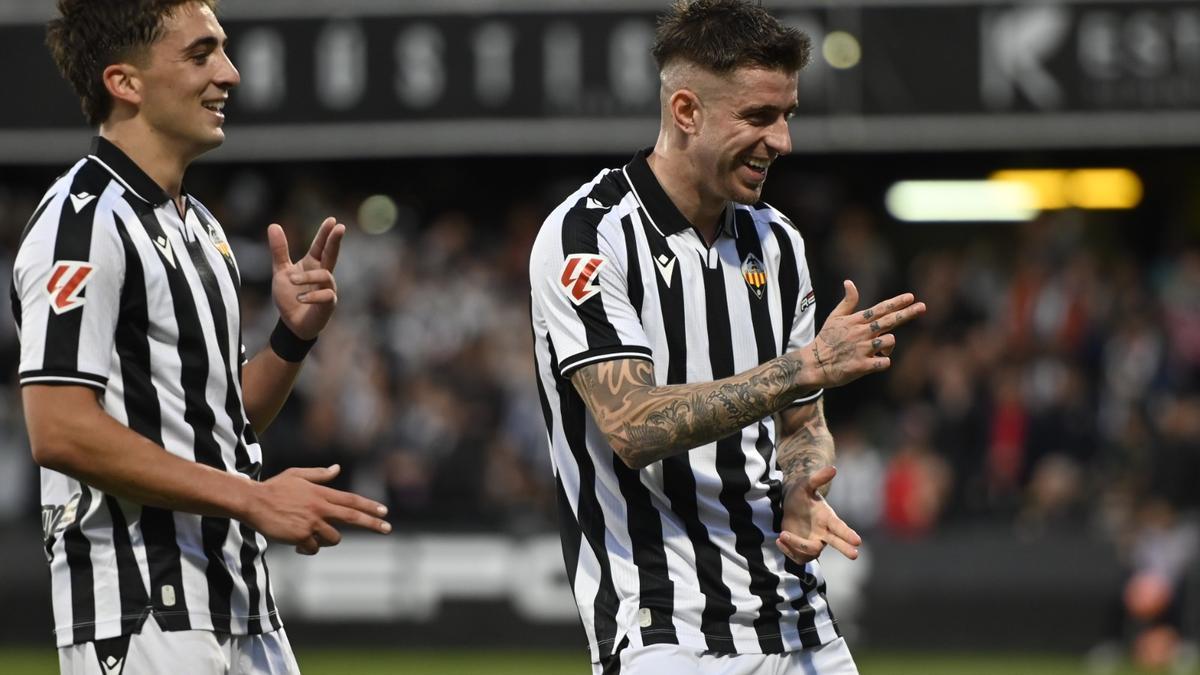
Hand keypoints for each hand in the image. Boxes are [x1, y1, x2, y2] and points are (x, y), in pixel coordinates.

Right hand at [241, 465, 390, 554]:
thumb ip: (319, 475)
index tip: (385, 511)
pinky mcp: (301, 536)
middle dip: (373, 523)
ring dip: (326, 540)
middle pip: (353, 516)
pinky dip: (307, 548)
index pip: (351, 500)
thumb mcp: (297, 475)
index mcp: (321, 493)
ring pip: (333, 538)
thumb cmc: (274, 488)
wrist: (252, 501)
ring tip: (309, 536)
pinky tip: (296, 544)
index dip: (370, 506)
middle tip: (388, 528)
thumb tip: (337, 468)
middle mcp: (320, 507)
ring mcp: (311, 522)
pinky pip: (313, 548)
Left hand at [268, 218, 344, 340]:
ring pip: (325, 276)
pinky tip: (300, 298)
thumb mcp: (280, 271)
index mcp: (313, 264)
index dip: (325, 233)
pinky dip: (312, 295)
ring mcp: (328, 289)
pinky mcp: (328, 305)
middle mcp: (323, 274)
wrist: (291, 324)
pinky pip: (326, 296)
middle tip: (340, 228)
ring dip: (308, 277)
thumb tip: (273, 225)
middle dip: (335, 241)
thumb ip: (279, 250)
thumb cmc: (289, 297)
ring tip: (292, 280)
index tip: (332, 220)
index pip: (320, 245)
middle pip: (332, 254)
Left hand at [776, 466, 860, 563]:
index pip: (840, 527)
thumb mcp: (806, 484)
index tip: (858, 541)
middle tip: (854, 555)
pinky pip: (798, 557)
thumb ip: (818, 478)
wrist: (788, 505)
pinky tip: (779, 540)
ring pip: (811, 552)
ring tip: (783, 534)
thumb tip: (833, 468)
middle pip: (836, 543)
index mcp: (828, 518)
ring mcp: (814, 542)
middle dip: (845, 548)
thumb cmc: (801, 493)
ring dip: (797, 545)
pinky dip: (788, 551)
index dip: (848, 534)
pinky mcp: (801, 550)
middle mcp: (824, 533)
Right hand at [807, 280, 923, 387]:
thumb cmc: (825, 340)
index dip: (896, 302)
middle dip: (907, 313)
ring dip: (888, 345)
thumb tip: (849, 282)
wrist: (813, 364)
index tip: (911, 297)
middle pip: (889, 321)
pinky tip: (874, 363)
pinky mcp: (862, 366)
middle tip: (923, 307)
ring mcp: (862, 349)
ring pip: (889, 342)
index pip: (880, 309)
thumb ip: (847, 302)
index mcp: (856, 321)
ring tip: (876, 350)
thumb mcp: (834, 318)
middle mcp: (861, 333)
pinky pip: (884, 362)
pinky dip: (882, 362)